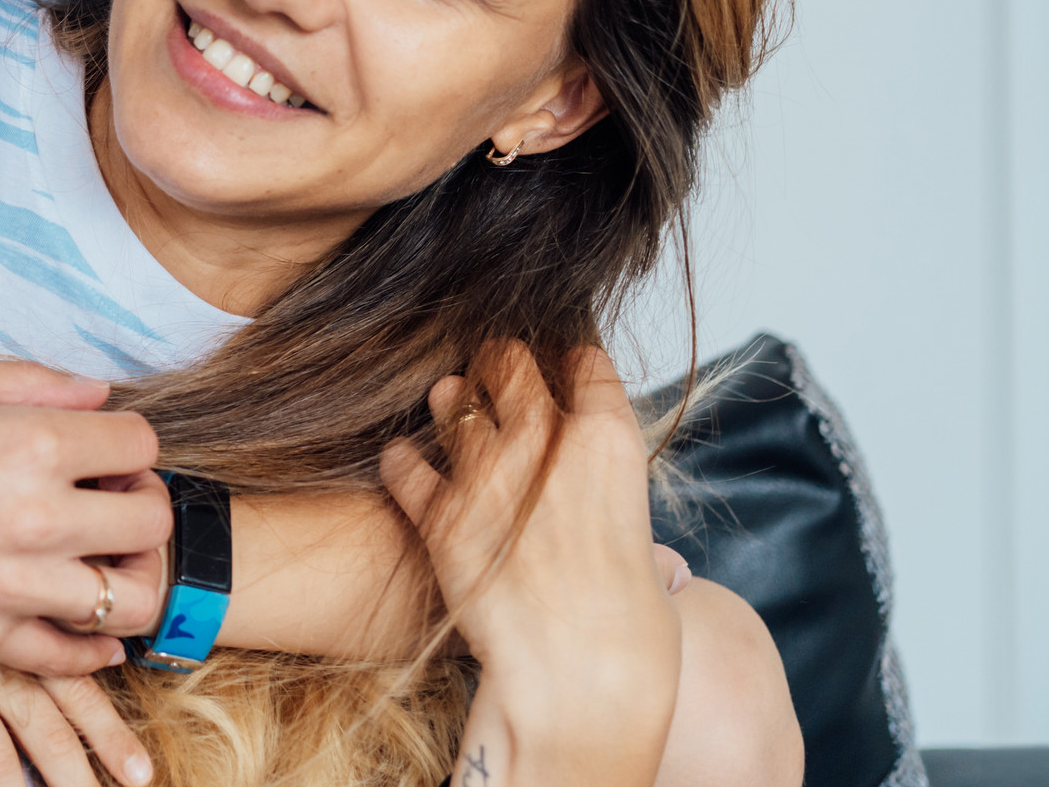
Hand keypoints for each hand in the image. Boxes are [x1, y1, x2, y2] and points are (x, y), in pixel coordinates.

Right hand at [0, 360, 168, 677]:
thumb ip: (31, 382)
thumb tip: (98, 394)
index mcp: (30, 441)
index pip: (138, 444)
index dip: (126, 443)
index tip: (103, 449)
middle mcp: (35, 516)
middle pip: (149, 522)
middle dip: (139, 504)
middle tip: (109, 499)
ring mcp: (14, 583)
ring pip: (130, 599)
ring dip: (125, 576)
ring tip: (96, 557)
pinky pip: (72, 654)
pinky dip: (94, 643)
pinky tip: (84, 618)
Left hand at [381, 342, 681, 786]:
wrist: (578, 688)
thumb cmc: (630, 637)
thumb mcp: (646, 550)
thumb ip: (612, 506)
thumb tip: (602, 504)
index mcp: (610, 444)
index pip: (583, 360)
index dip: (568, 362)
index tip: (559, 369)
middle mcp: (544, 443)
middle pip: (508, 360)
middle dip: (500, 366)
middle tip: (495, 378)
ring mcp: (485, 474)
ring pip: (450, 400)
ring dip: (450, 404)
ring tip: (450, 409)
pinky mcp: (437, 516)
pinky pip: (403, 462)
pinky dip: (403, 464)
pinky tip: (407, 468)